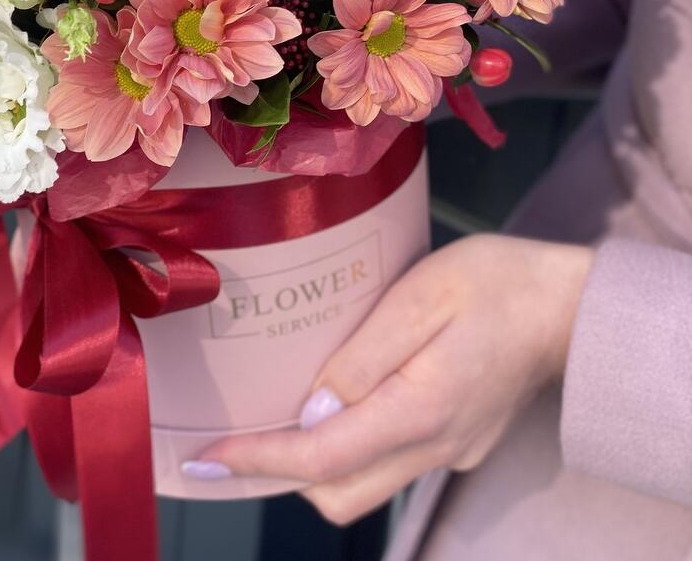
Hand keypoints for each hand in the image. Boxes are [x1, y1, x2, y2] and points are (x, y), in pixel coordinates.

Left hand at [182, 234, 592, 524]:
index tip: (206, 456)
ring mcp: (448, 449)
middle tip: (231, 434)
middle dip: (278, 472)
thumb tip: (311, 410)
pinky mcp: (455, 439)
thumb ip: (363, 356)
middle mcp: (433, 446)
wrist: (566, 304)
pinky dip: (345, 448)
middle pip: (339, 490)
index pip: (322, 458)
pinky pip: (385, 462)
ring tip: (266, 420)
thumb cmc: (494, 282)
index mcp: (421, 410)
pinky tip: (327, 407)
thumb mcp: (422, 296)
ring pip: (362, 484)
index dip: (258, 460)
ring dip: (309, 465)